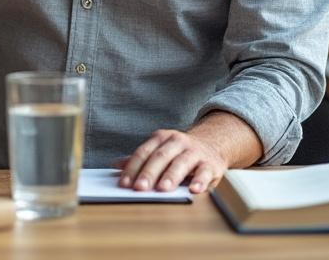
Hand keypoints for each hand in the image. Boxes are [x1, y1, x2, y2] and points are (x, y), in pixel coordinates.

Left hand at [114, 128, 228, 194]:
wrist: (212, 145)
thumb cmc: (179, 152)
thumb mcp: (160, 151)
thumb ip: (141, 159)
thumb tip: (116, 165)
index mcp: (161, 138)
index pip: (144, 152)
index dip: (133, 168)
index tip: (124, 183)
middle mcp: (177, 142)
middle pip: (160, 157)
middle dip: (149, 173)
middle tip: (140, 188)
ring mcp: (194, 152)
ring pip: (181, 163)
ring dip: (171, 176)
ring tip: (162, 189)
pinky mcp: (210, 164)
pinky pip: (204, 172)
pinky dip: (199, 181)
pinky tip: (193, 190)